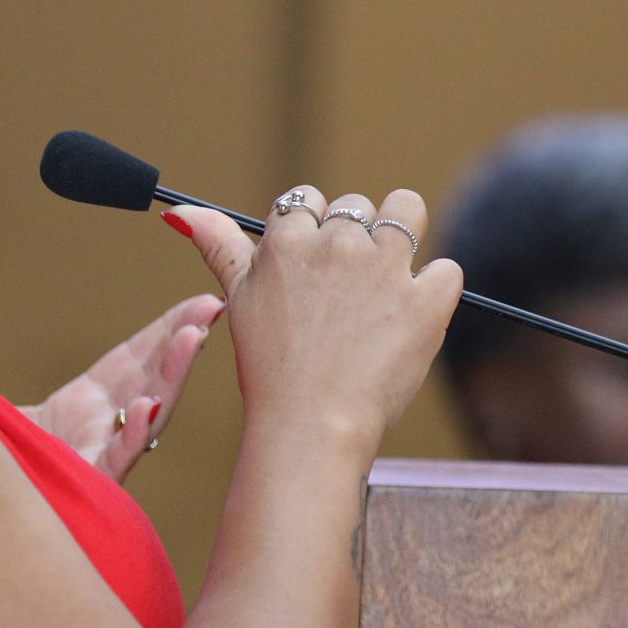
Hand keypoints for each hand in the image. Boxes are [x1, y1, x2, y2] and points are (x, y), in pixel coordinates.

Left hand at [0, 297, 223, 481]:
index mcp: (84, 407)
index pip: (134, 360)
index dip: (165, 331)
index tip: (196, 305)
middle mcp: (100, 430)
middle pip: (152, 378)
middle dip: (182, 345)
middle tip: (210, 308)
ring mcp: (98, 458)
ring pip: (148, 413)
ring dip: (172, 376)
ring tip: (193, 337)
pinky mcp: (88, 489)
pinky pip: (118, 460)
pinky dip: (133, 433)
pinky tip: (146, 407)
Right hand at [162, 186, 461, 449]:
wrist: (310, 428)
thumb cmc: (272, 370)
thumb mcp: (239, 299)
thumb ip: (219, 245)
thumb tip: (181, 212)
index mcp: (289, 241)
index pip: (309, 199)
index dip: (315, 229)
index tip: (315, 266)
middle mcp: (338, 244)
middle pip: (358, 206)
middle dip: (357, 238)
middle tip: (348, 293)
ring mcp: (385, 269)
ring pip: (408, 210)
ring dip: (405, 231)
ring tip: (390, 278)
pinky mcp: (426, 300)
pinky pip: (446, 269)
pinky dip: (436, 289)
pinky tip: (413, 317)